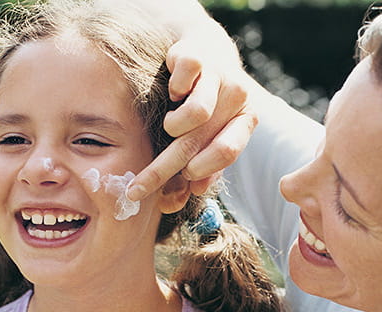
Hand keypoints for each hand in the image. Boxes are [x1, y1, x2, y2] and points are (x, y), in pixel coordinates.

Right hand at [126, 4, 258, 200]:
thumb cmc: (209, 98)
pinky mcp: (198, 56)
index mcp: (245, 119)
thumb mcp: (213, 130)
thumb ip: (206, 164)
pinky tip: (173, 91)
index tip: (178, 184)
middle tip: (136, 189)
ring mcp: (219, 75)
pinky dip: (173, 90)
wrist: (207, 47)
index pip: (227, 153)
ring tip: (170, 123)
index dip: (201, 171)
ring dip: (174, 126)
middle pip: (199, 141)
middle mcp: (237, 97)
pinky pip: (182, 80)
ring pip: (196, 114)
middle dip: (162, 170)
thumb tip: (190, 194)